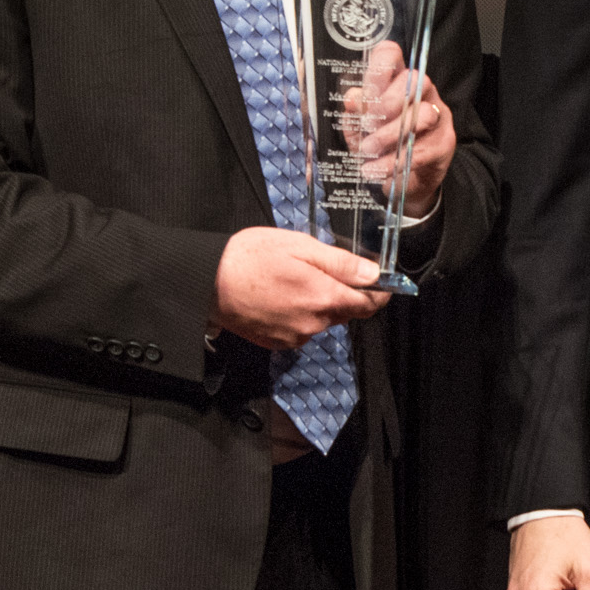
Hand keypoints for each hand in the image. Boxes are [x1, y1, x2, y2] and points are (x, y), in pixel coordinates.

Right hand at [214, 227, 391, 348]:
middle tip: (323, 270)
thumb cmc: (250, 258)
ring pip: (323, 320)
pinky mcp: (279, 343)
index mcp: (324, 297)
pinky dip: (299, 315)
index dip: (379, 292)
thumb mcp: (300, 246)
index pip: (368, 304)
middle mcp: (314, 323)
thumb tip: (373, 274)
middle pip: (345, 312)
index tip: (382, 283)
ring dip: (318, 304)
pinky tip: (280, 297)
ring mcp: (296, 336)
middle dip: (343, 294)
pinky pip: (301, 329)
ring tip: (293, 280)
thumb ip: (340, 263)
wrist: (207, 283)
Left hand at [339, 44, 457, 219]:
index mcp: (396, 81)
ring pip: (422, 113)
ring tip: (369, 150)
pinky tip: (377, 169)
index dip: (379, 66)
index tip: (366, 90)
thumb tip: (352, 98)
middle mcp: (421, 91)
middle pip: (412, 79)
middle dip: (386, 102)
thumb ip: (355, 116)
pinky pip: (423, 148)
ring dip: (390, 134)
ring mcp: (437, 114)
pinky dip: (396, 161)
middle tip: (367, 124)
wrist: (404, 183)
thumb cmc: (382, 148)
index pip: (392, 55)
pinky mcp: (445, 142)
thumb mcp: (360, 132)